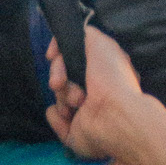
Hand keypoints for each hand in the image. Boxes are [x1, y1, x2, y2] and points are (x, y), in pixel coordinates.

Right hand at [44, 25, 161, 163]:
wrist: (113, 114)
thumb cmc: (110, 77)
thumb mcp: (100, 42)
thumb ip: (82, 33)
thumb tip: (62, 42)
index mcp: (99, 72)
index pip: (70, 60)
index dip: (60, 58)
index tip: (52, 56)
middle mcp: (92, 91)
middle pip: (60, 77)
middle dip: (59, 75)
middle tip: (60, 83)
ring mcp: (81, 112)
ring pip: (56, 96)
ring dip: (63, 96)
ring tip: (79, 102)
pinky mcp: (72, 131)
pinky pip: (53, 117)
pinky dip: (57, 116)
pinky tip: (69, 116)